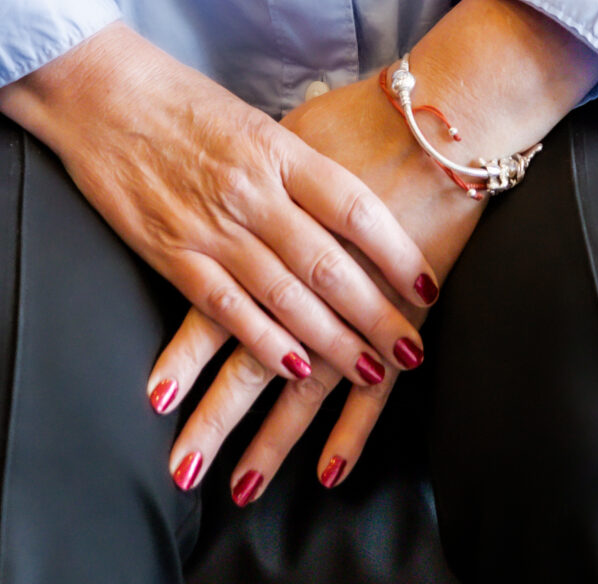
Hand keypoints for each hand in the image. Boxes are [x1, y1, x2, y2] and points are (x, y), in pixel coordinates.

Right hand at [0, 22, 435, 403]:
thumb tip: (344, 204)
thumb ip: (292, 164)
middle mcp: (252, 190)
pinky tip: (293, 368)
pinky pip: (225, 308)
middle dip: (376, 314)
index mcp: (278, 148)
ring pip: (285, 295)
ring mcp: (211, 224)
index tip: (428, 285)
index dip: (395, 251)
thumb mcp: (250, 118)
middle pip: (328, 263)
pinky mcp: (171, 251)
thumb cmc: (178, 100)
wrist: (100, 90)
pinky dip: (261, 341)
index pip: (353, 206)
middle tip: (412, 351)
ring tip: (370, 372)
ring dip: (331, 341)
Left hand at [147, 0, 597, 505]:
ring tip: (240, 486)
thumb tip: (224, 190)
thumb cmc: (362, 118)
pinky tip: (327, 470)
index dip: (189, 351)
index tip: (158, 398)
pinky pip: (374, 382)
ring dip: (271, 437)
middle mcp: (305, 268)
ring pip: (303, 379)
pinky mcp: (399, 313)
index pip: (218, 298)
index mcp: (267, 222)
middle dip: (217, 414)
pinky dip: (351, 430)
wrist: (439, 112)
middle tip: (184, 468)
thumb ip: (256, 181)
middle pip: (252, 352)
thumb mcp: (288, 138)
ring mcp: (355, 298)